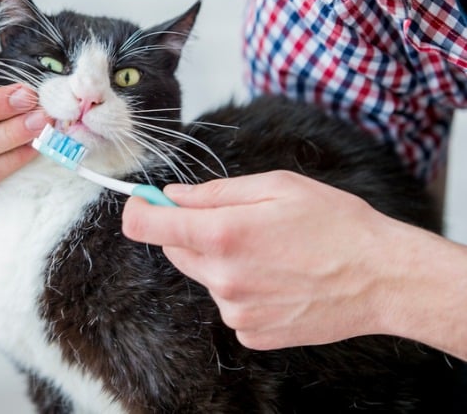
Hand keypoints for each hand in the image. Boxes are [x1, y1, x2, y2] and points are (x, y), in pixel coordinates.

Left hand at [123, 171, 451, 350]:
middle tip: (235, 220)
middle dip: (191, 231)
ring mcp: (235, 310)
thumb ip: (215, 192)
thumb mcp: (276, 187)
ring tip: (269, 251)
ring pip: (204, 276)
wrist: (379, 278)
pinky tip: (276, 278)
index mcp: (223, 234)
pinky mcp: (251, 332)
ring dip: (220, 260)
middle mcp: (222, 277)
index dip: (139, 210)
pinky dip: (241, 287)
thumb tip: (173, 195)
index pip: (146, 227)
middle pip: (175, 250)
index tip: (144, 202)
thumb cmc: (335, 225)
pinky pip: (228, 302)